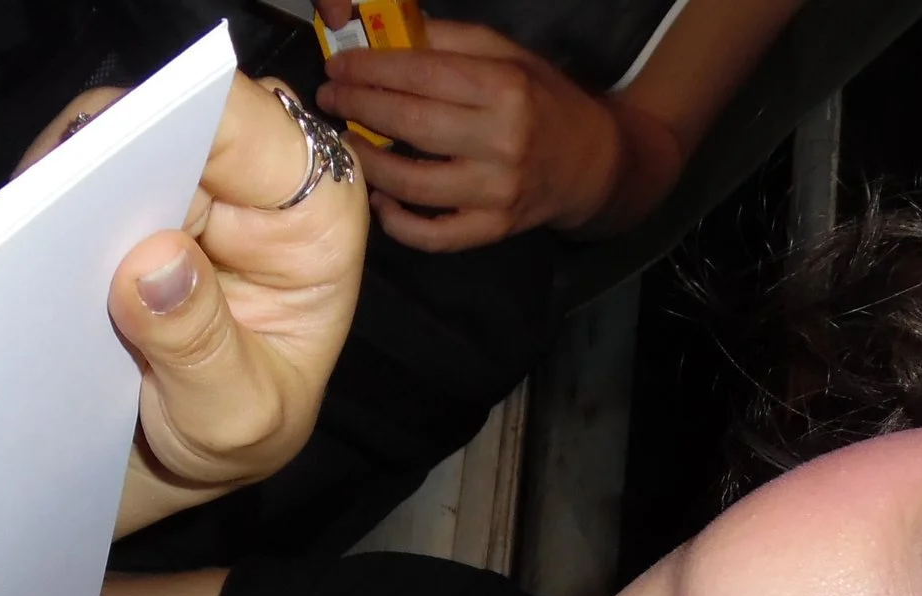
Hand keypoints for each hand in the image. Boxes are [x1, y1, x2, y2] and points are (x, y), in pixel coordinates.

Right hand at [26, 77, 368, 536]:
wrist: (189, 465)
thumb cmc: (237, 436)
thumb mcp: (234, 418)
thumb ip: (201, 349)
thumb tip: (152, 263)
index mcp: (313, 219)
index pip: (249, 130)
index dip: (177, 123)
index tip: (115, 160)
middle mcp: (255, 181)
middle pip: (173, 119)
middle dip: (114, 158)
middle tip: (53, 214)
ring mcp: (188, 184)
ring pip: (115, 138)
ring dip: (70, 186)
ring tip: (30, 244)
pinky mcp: (132, 199)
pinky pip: (78, 172)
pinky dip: (51, 207)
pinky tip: (25, 251)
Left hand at [316, 18, 628, 251]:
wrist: (590, 163)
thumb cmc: (543, 102)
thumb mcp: (509, 56)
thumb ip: (452, 42)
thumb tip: (387, 36)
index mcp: (504, 88)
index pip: (422, 74)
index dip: (371, 70)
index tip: (338, 67)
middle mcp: (501, 141)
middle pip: (410, 124)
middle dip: (359, 108)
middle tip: (330, 99)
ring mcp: (495, 192)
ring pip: (412, 183)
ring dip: (368, 164)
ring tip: (347, 144)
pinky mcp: (492, 229)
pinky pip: (433, 234)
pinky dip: (398, 222)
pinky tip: (380, 199)